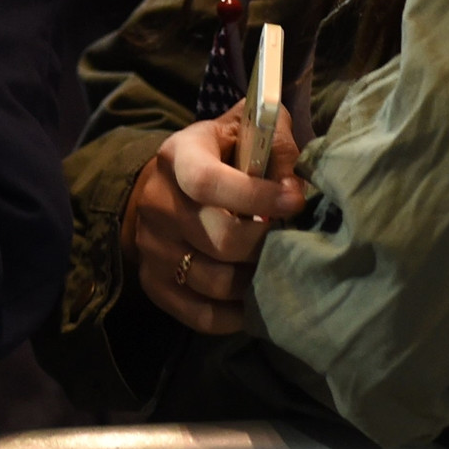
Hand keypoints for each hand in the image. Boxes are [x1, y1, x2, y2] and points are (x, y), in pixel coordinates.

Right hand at [121, 102, 304, 334]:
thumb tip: (296, 192)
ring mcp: (152, 247)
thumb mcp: (242, 133)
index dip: (256, 196)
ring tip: (272, 267)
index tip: (295, 202)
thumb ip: (275, 149)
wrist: (162, 187)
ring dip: (254, 280)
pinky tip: (254, 297)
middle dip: (264, 245)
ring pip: (214, 282)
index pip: (208, 182)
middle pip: (219, 240)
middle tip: (287, 241)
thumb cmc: (217, 157)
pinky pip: (201, 315)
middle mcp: (157, 202)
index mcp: (177, 157)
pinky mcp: (154, 283)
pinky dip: (236, 315)